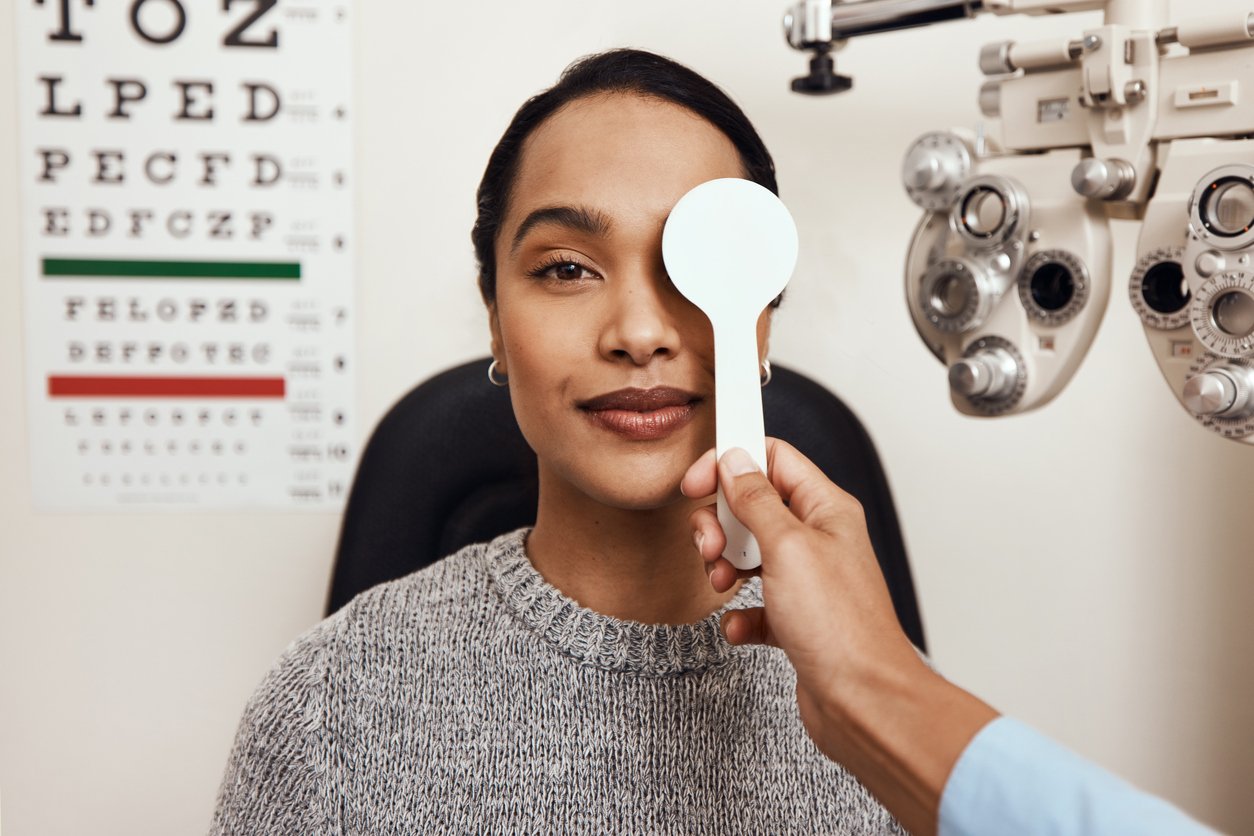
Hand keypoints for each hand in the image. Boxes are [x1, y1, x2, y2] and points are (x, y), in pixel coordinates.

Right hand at [681, 438, 925, 748]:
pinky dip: (738, 613)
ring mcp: (807, 581)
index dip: (732, 463)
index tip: (697, 482)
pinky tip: (740, 625)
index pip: (774, 459)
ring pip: (749, 554)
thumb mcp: (787, 547)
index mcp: (827, 509)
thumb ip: (756, 500)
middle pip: (754, 507)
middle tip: (711, 545)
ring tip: (723, 583)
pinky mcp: (796, 620)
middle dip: (721, 523)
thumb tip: (736, 461)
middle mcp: (819, 540)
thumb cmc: (840, 626)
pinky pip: (754, 604)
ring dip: (724, 565)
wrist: (862, 702)